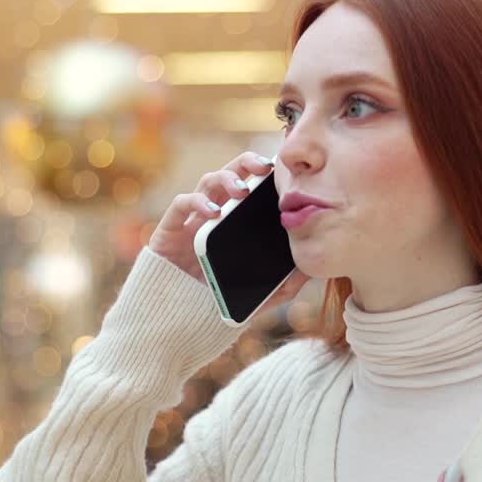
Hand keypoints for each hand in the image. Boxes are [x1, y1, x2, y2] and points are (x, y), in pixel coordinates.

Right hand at [147, 151, 309, 313]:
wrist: (177, 318)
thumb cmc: (218, 301)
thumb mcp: (260, 295)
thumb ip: (284, 285)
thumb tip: (311, 271)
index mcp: (237, 220)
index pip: (252, 185)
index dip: (265, 172)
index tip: (284, 171)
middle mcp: (216, 211)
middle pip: (231, 173)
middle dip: (247, 163)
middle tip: (264, 168)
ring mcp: (193, 217)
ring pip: (208, 181)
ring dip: (226, 179)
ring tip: (241, 191)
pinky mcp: (171, 227)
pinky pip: (181, 203)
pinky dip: (197, 202)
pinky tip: (212, 212)